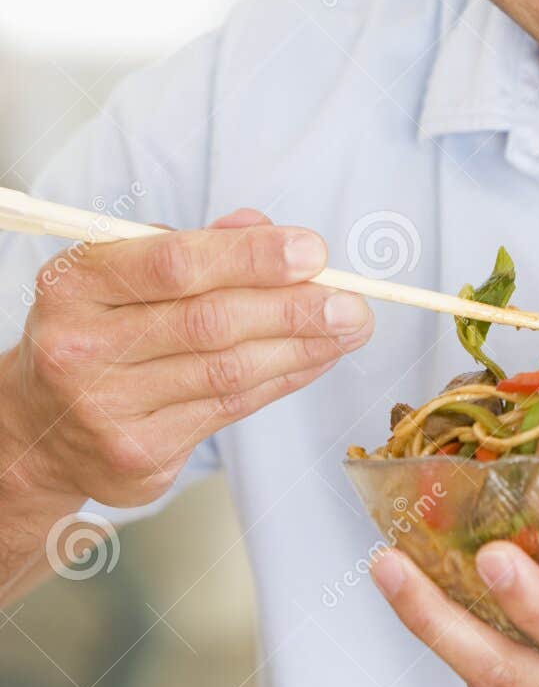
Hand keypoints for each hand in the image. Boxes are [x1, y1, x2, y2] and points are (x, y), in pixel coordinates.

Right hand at [0, 208, 372, 513]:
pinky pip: (229, 410)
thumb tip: (266, 230)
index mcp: (75, 285)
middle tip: (351, 300)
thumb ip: (196, 248)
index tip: (312, 251)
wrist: (39, 427)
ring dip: (301, 347)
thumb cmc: (100, 331)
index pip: (174, 263)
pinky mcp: (137, 456)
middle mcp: (81, 348)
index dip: (251, 257)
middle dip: (293, 308)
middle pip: (209, 322)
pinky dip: (282, 380)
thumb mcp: (125, 274)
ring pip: (227, 371)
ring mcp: (106, 409)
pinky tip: (315, 359)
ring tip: (349, 327)